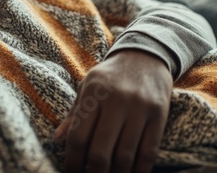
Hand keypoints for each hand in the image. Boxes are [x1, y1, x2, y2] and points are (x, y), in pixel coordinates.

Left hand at [54, 49, 172, 172]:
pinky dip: (139, 170)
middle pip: (101, 151)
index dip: (72, 161)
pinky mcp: (159, 114)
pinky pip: (149, 151)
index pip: (78, 136)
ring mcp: (139, 107)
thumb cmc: (111, 75)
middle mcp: (116, 100)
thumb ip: (75, 113)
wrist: (146, 55)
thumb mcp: (88, 85)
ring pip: (125, 155)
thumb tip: (57, 139)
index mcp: (94, 92)